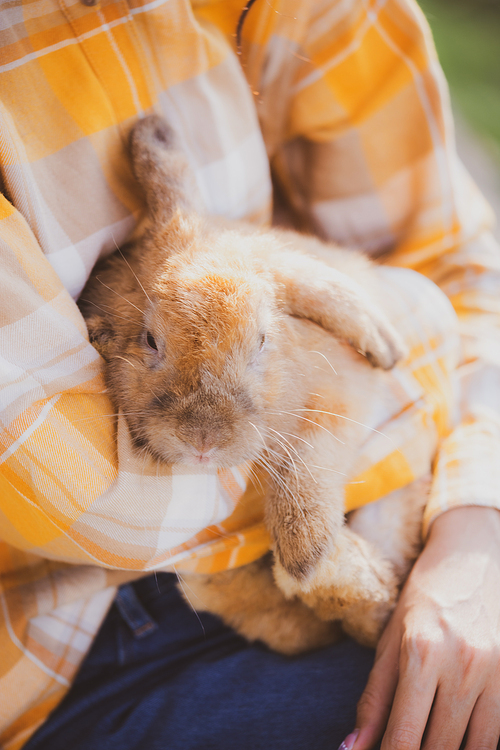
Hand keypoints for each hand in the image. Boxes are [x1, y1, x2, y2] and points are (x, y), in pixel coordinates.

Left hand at [351, 506, 499, 749]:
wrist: (471, 557)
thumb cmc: (423, 598)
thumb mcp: (390, 641)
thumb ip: (373, 699)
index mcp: (421, 652)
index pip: (404, 736)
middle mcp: (462, 664)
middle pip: (440, 747)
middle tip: (404, 747)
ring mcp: (495, 672)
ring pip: (476, 747)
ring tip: (430, 740)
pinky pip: (498, 733)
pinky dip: (478, 742)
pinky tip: (459, 734)